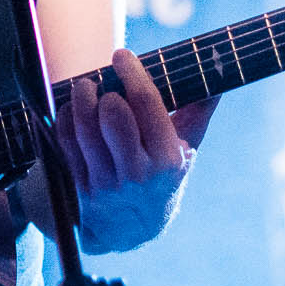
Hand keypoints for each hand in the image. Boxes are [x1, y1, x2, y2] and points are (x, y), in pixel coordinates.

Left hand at [56, 49, 215, 252]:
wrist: (134, 230)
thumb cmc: (163, 177)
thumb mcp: (186, 149)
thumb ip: (199, 111)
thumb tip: (219, 74)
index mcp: (168, 159)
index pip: (147, 105)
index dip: (132, 74)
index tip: (122, 55)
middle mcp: (137, 174)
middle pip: (113, 115)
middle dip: (105, 90)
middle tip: (102, 81)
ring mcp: (106, 184)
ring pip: (85, 128)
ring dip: (81, 100)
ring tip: (84, 88)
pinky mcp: (81, 189)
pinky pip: (67, 144)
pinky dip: (66, 120)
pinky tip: (72, 110)